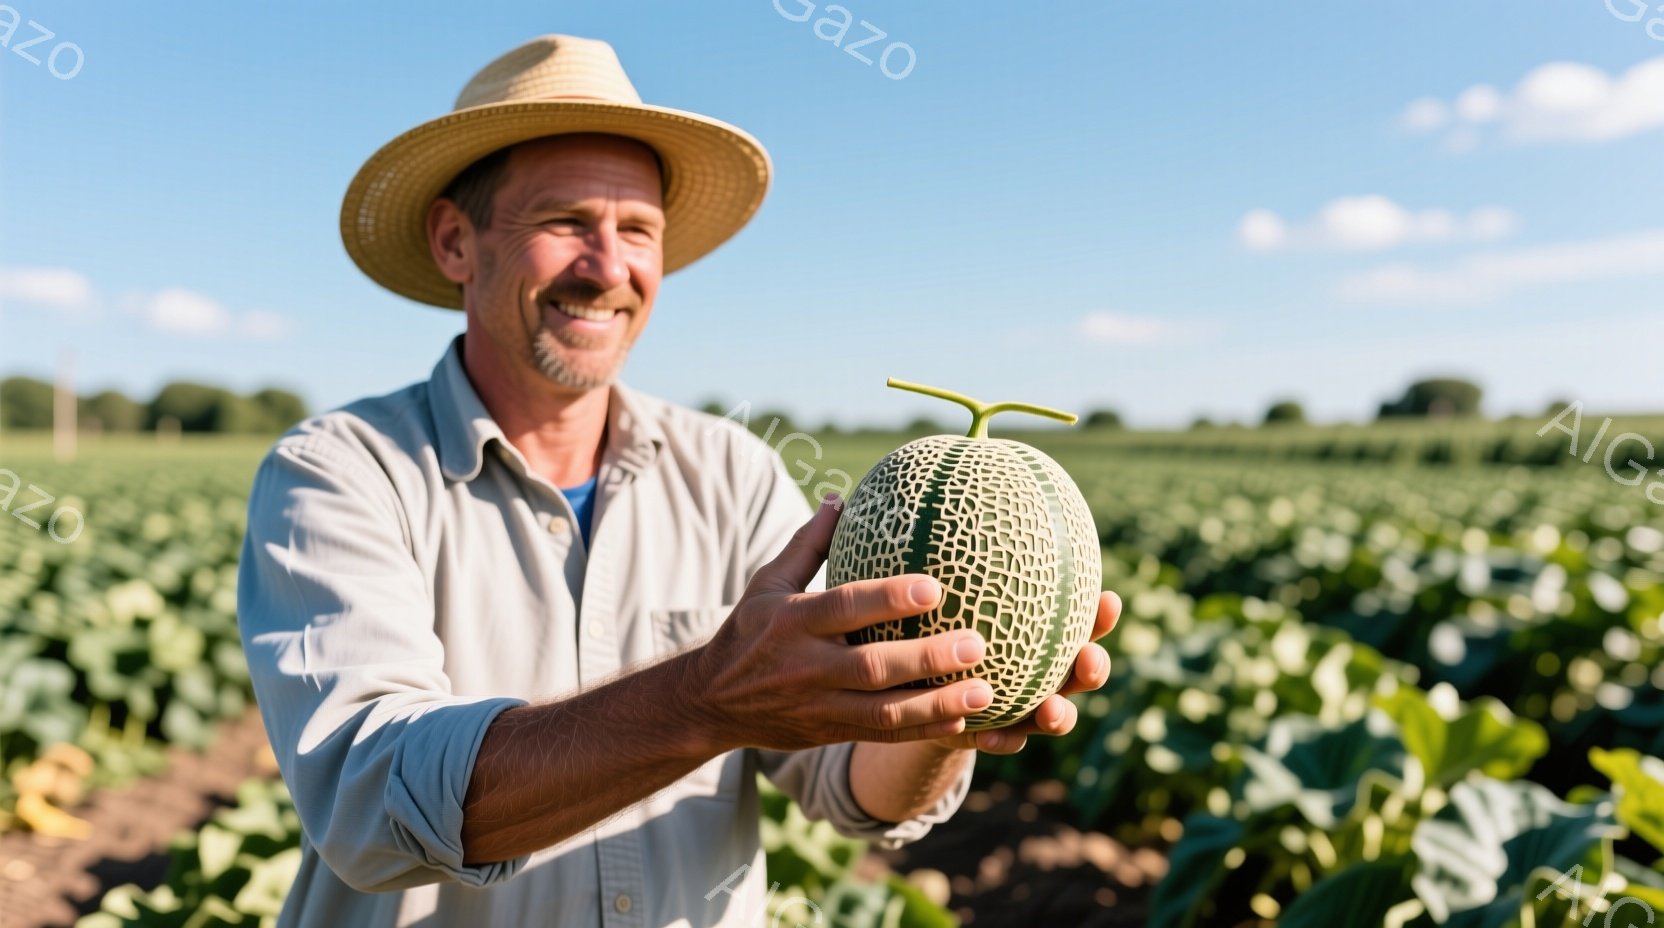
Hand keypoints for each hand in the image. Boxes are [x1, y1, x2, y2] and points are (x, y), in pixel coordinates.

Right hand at [687, 496, 990, 751]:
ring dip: (938, 704)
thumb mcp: (767, 583)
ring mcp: (819, 705)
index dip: (889, 599)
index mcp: (792, 621)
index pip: (844, 607)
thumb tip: (840, 497)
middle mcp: (805, 666)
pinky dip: (924, 730)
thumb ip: (807, 544)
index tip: (935, 588)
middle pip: (872, 667)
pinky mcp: (830, 732)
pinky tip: (964, 722)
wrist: (712, 702)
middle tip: (978, 644)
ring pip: (884, 712)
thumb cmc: (749, 630)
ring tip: (987, 693)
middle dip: (927, 658)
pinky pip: (882, 736)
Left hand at [930, 590, 1121, 754]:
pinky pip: (1009, 741)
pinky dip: (1003, 740)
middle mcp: (1046, 673)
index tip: (1108, 599)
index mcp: (1046, 638)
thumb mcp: (951, 598)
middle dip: (1094, 667)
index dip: (1101, 615)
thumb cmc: (945, 630)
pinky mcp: (1001, 735)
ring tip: (1051, 711)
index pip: (1083, 622)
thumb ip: (963, 572)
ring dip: (1060, 715)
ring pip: (1057, 714)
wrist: (926, 687)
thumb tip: (957, 507)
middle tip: (1088, 659)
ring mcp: (1028, 708)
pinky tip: (987, 737)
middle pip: (1084, 671)